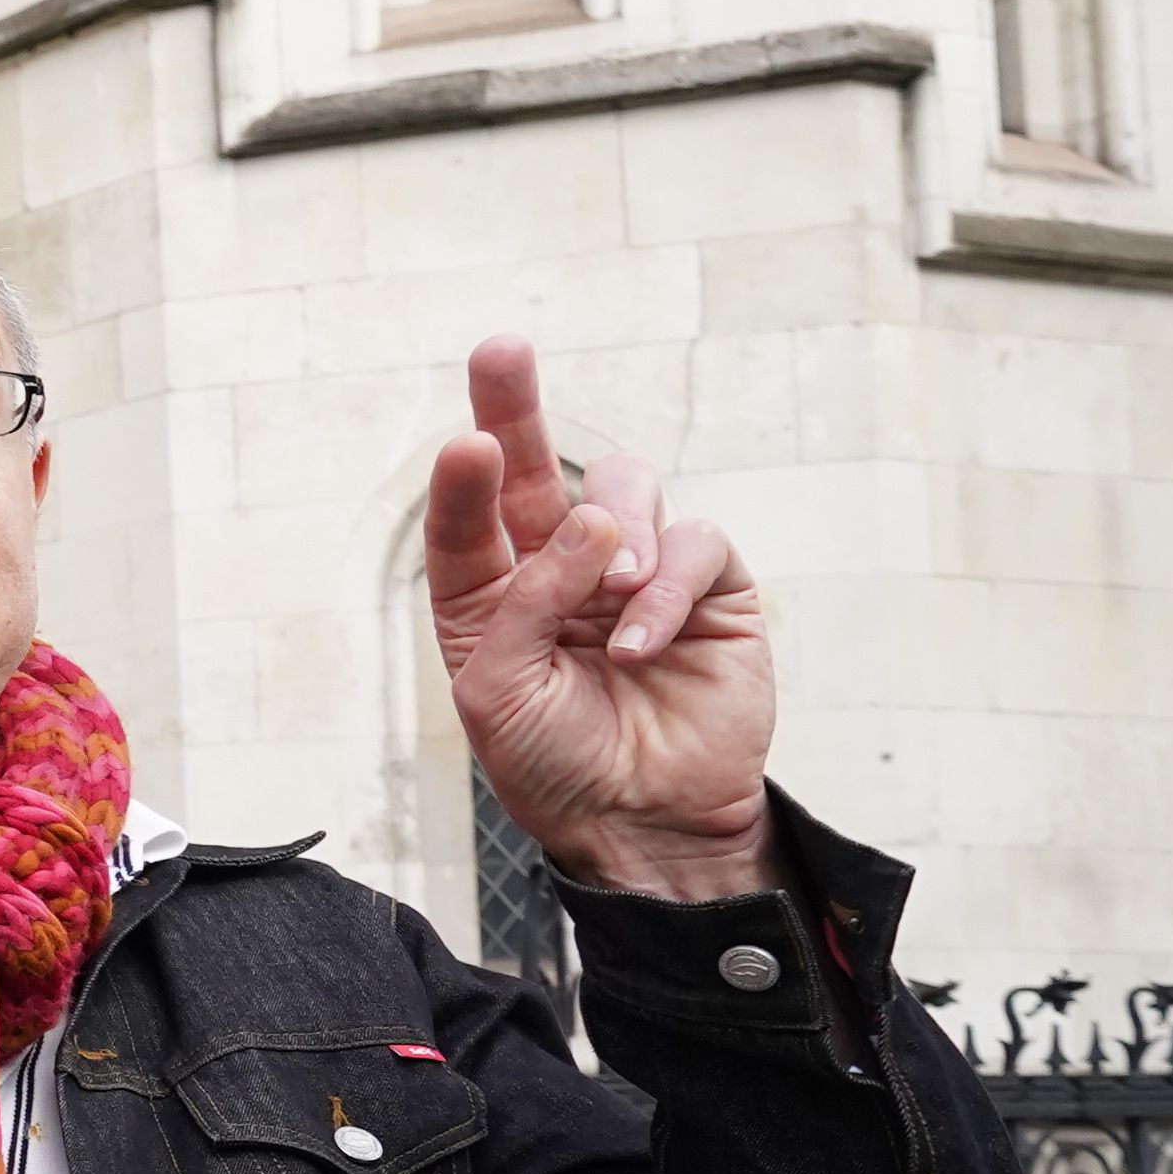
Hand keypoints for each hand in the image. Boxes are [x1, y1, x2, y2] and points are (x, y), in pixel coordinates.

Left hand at [425, 336, 776, 901]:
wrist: (641, 823)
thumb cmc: (553, 763)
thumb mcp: (499, 695)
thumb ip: (524, 606)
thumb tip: (593, 528)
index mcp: (490, 593)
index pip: (467, 517)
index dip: (462, 479)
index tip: (462, 443)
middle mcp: (559, 568)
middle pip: (532, 464)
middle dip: (512, 403)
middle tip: (500, 349)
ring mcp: (637, 571)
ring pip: (624, 486)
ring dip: (616, 529)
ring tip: (613, 588)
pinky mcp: (711, 589)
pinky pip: (695, 543)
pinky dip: (666, 586)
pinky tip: (642, 642)